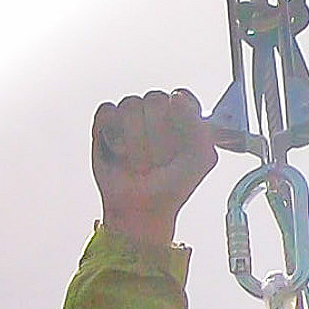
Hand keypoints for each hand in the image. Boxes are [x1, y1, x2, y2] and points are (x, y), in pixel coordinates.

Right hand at [92, 88, 219, 247]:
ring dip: (136, 142)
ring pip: (131, 106)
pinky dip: (114, 134)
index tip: (180, 144)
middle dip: (157, 137)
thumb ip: (201, 127)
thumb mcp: (201, 160)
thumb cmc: (171, 187)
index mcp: (182, 115)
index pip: (181, 97)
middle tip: (159, 160)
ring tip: (140, 161)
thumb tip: (176, 97)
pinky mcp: (106, 124)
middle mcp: (157, 111)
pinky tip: (119, 152)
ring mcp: (131, 116)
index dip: (179, 120)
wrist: (142, 211)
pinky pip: (108, 112)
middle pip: (155, 100)